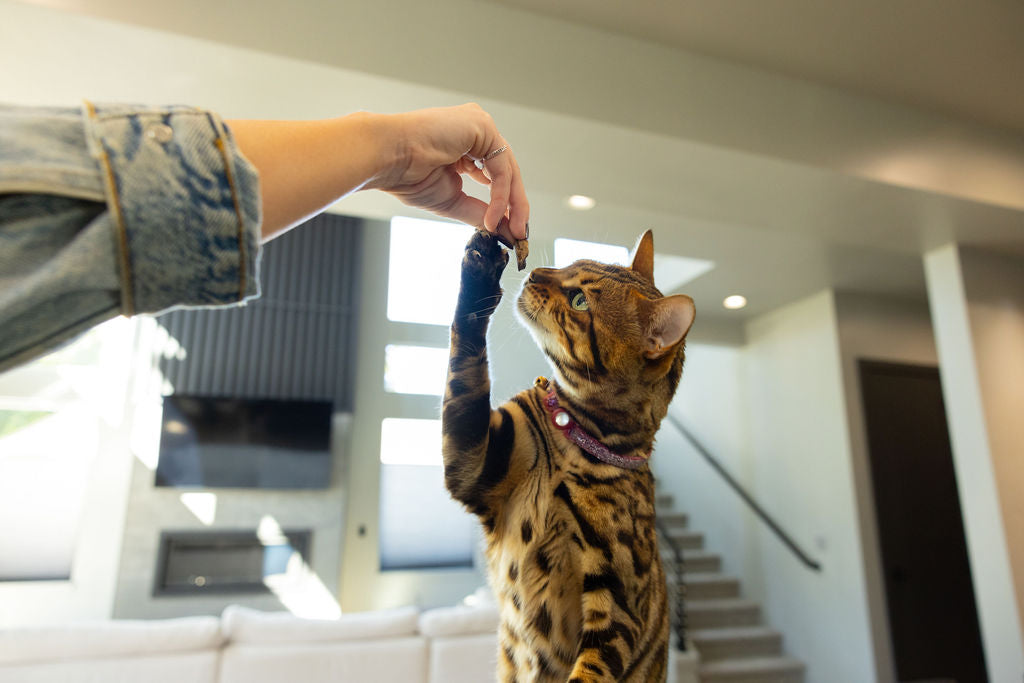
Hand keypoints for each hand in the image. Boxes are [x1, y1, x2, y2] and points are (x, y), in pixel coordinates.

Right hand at [372, 104, 528, 241]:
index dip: (505, 203)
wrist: (388, 158)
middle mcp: (476, 132)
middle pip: (507, 171)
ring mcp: (480, 125)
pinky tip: (492, 216)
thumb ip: (478, 211)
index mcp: (466, 145)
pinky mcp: (482, 126)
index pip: (496, 174)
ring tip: (507, 230)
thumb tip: (503, 230)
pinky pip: (501, 167)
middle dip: (515, 206)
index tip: (510, 230)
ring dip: (510, 204)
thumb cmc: (407, 175)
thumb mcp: (451, 200)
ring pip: (508, 170)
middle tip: (520, 235)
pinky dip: (500, 196)